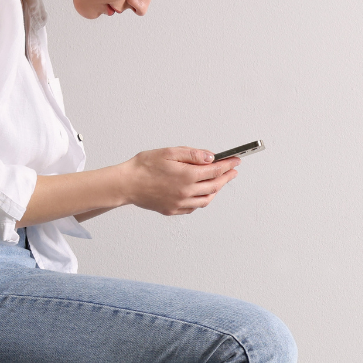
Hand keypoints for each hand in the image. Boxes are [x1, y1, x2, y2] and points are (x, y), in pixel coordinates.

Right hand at [115, 147, 241, 215]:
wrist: (126, 184)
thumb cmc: (144, 166)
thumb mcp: (169, 152)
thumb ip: (192, 154)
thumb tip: (210, 157)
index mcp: (187, 176)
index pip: (215, 171)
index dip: (228, 165)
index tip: (236, 161)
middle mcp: (186, 192)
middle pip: (214, 186)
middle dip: (226, 177)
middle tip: (232, 171)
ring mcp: (180, 203)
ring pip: (206, 199)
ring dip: (215, 190)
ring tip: (219, 182)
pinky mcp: (173, 210)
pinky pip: (194, 207)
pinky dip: (202, 200)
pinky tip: (201, 193)